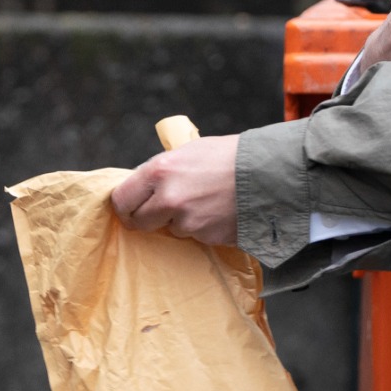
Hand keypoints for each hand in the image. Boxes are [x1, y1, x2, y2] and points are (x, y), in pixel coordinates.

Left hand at [110, 134, 239, 245]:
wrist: (268, 172)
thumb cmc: (227, 155)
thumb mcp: (187, 152)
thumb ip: (162, 171)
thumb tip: (144, 187)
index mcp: (159, 171)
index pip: (121, 199)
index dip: (125, 204)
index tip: (131, 206)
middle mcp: (169, 199)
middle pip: (139, 221)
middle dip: (148, 216)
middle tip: (161, 208)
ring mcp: (188, 222)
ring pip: (171, 228)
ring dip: (181, 220)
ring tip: (204, 200)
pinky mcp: (207, 238)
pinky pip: (196, 236)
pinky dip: (203, 227)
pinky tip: (217, 210)